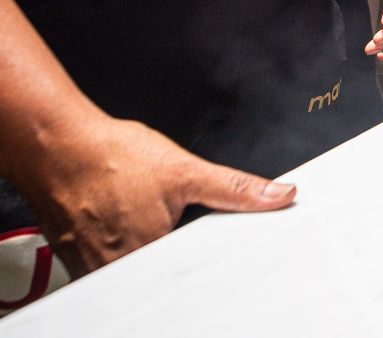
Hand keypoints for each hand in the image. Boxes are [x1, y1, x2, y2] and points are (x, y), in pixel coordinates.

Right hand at [16, 114, 293, 276]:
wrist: (58, 148)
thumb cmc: (111, 157)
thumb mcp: (185, 170)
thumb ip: (235, 189)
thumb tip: (280, 196)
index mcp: (152, 254)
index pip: (193, 279)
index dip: (211, 269)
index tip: (215, 257)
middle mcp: (119, 269)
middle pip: (165, 277)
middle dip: (176, 253)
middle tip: (167, 220)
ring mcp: (94, 268)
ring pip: (135, 274)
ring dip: (147, 252)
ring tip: (142, 219)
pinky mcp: (77, 259)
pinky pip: (107, 266)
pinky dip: (120, 249)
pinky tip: (121, 225)